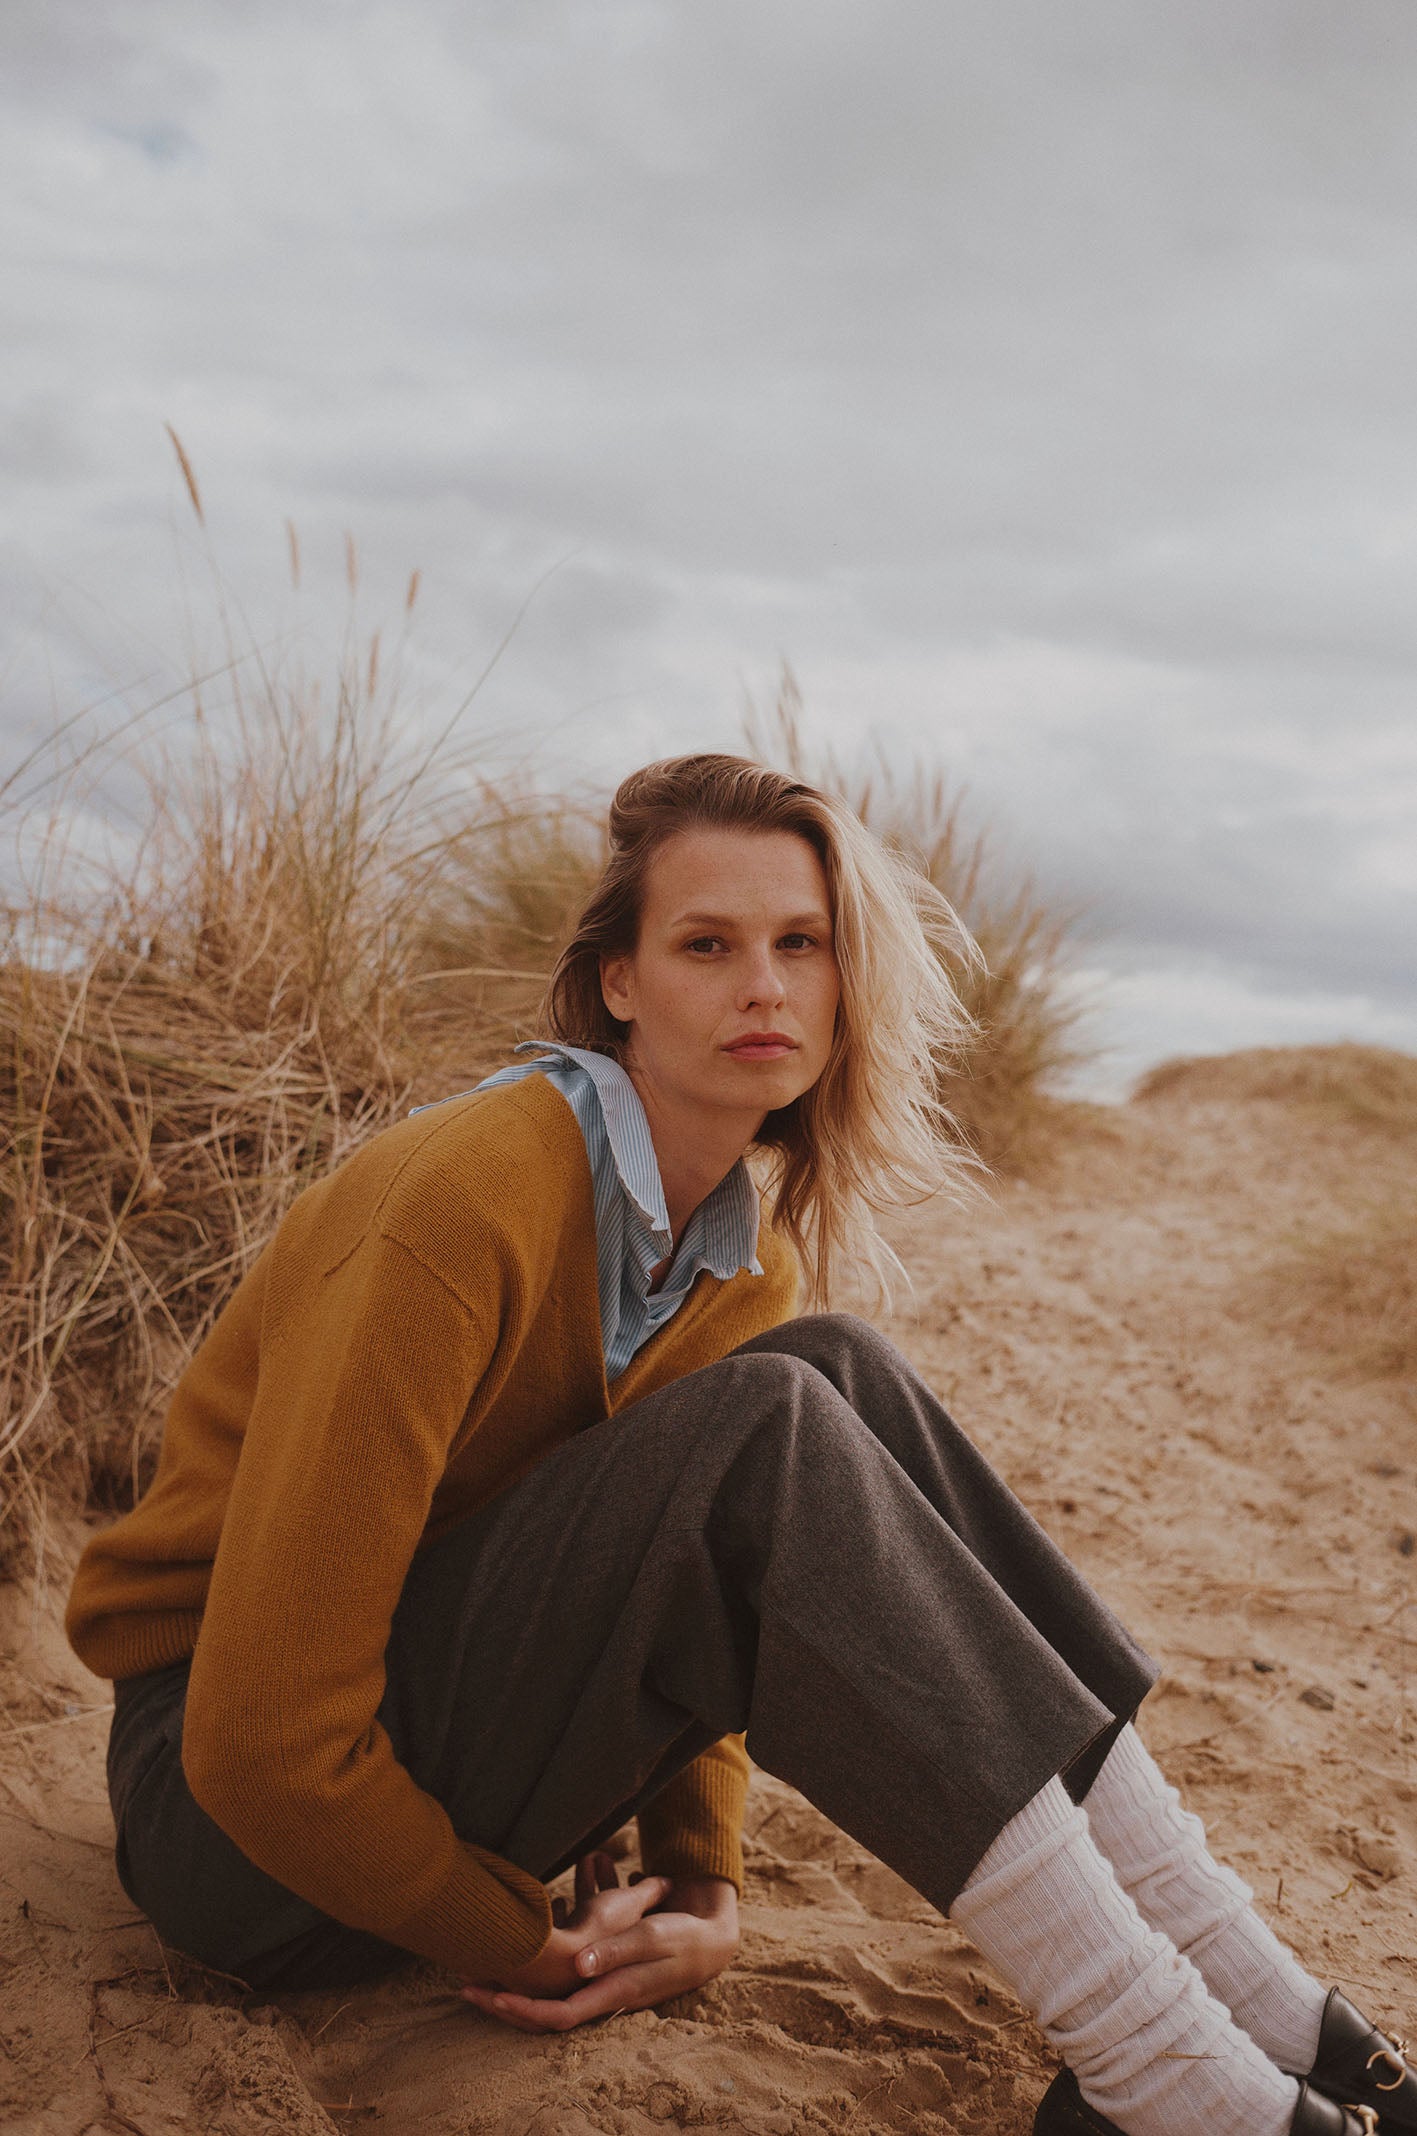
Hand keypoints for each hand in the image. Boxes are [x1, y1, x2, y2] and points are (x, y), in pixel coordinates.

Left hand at [459, 1850, 738, 2033]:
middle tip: (465, 1983)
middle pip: (541, 2011)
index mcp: (608, 1992)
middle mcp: (597, 1994)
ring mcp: (596, 1983)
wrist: (706, 1940)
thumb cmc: (679, 1938)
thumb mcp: (651, 1937)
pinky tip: (524, 1930)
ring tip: (479, 1961)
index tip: (489, 1995)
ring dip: (514, 1979)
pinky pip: (560, 1971)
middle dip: (502, 2000)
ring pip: (545, 1992)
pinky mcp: (599, 1968)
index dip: (520, 2010)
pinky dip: (537, 1957)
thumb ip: (616, 1950)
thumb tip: (579, 1965)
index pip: (556, 2016)